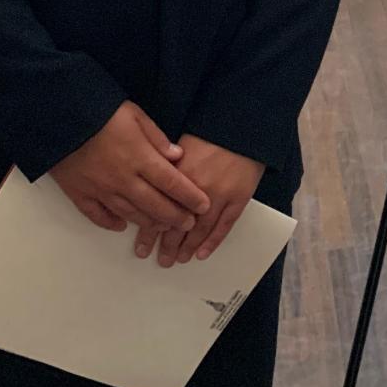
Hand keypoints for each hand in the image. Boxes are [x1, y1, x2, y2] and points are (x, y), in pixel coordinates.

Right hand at [50, 101, 211, 233]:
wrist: (60, 117)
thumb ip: (157, 137)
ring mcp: (101, 190)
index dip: (190, 197)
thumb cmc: (101, 111)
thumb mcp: (135, 114)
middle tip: (189, 225)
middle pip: (155, 205)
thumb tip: (178, 156)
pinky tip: (122, 226)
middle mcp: (123, 180)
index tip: (204, 206)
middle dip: (176, 217)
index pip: (172, 183)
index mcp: (140, 158)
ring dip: (150, 223)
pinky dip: (111, 223)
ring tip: (164, 228)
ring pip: (130, 214)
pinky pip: (97, 215)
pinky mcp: (79, 194)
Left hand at [134, 135, 264, 267]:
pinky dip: (212, 242)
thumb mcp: (182, 147)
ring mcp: (220, 196)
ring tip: (179, 259)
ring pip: (200, 230)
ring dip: (188, 248)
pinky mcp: (239, 198)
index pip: (161, 211)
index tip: (144, 245)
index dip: (152, 230)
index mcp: (180, 176)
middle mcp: (198, 190)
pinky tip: (202, 253)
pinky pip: (224, 226)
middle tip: (162, 259)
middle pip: (179, 224)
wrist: (242, 127)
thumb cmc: (211, 132)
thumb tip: (153, 189)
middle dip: (168, 245)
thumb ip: (168, 170)